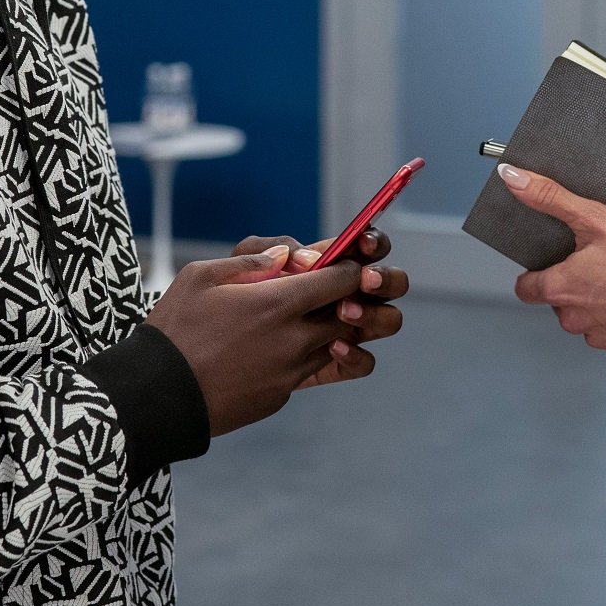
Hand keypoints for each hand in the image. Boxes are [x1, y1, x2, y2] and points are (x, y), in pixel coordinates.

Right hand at [147, 249, 365, 435]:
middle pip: (347, 316)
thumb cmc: (174, 329)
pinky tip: (269, 350)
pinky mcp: (280, 396)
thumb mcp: (200, 277)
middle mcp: (293, 340)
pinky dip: (299, 358)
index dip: (346, 268)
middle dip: (343, 301)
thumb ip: (249, 262)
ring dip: (323, 331)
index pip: (341, 280)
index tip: (337, 265)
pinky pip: (305, 371)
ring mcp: (290, 373)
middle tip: (324, 292)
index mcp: (278, 303)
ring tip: (293, 320)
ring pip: (331, 346)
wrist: (158, 395)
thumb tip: (284, 255)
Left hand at [230, 229, 407, 387]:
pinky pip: (365, 362)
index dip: (372, 242)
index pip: (368, 246)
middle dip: (386, 279)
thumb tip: (309, 260)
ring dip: (373, 314)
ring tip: (343, 311)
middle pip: (392, 282)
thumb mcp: (240, 264)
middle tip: (365, 280)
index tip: (362, 244)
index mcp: (330, 264)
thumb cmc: (228, 299)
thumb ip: (269, 250)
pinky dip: (356, 355)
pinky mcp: (336, 363)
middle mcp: (347, 294)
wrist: (212, 351)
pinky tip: (333, 347)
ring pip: (388, 320)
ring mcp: (346, 329)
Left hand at [502, 164, 605, 366]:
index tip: (552, 266)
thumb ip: (549, 198)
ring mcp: (600, 337)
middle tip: (600, 267)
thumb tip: (511, 177)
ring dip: (597, 308)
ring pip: (586, 323)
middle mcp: (575, 318)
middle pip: (559, 305)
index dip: (535, 275)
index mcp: (561, 288)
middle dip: (574, 288)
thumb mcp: (594, 216)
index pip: (526, 288)